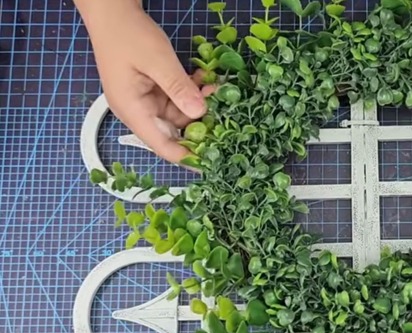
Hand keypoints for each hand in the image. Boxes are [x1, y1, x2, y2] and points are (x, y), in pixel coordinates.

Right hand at [81, 0, 209, 163]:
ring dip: (197, 103)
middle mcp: (137, 110)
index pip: (162, 146)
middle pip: (173, 130)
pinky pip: (175, 98)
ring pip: (178, 113)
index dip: (187, 157)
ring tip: (214, 87)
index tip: (212, 161)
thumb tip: (200, 112)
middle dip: (199, 123)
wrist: (111, 11)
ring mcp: (144, 99)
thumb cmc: (127, 34)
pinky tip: (203, 79)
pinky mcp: (151, 89)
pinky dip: (189, 91)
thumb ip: (178, 88)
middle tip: (222, 110)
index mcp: (132, 111)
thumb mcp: (158, 61)